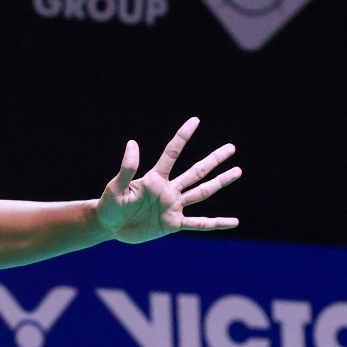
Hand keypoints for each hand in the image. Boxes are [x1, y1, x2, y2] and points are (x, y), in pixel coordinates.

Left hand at [96, 117, 241, 243]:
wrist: (108, 226)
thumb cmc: (109, 204)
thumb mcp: (116, 187)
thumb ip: (127, 168)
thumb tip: (133, 143)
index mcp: (155, 179)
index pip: (172, 154)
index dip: (183, 137)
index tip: (195, 120)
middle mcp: (168, 190)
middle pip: (196, 171)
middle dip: (214, 159)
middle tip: (231, 147)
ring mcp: (173, 206)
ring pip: (202, 192)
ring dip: (220, 182)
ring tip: (237, 171)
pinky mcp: (173, 224)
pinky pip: (200, 223)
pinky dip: (217, 223)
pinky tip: (234, 222)